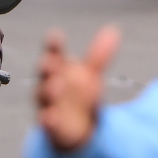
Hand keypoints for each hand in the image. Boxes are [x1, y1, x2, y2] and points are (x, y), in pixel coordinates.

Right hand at [35, 26, 120, 151]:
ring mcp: (48, 104)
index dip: (54, 45)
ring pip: (44, 96)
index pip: (54, 53)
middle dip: (47, 67)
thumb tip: (113, 30)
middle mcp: (48, 84)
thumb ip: (98, 56)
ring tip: (56, 86)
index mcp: (58, 69)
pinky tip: (50, 117)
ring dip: (48, 91)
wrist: (72, 126)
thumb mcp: (89, 74)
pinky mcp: (51, 125)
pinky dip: (48, 120)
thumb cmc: (76, 93)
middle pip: (45, 73)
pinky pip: (47, 122)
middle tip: (50, 61)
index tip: (55, 35)